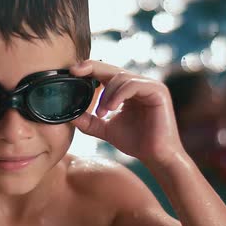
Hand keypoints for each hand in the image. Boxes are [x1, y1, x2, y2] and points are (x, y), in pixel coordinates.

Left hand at [70, 60, 184, 165]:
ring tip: (101, 113)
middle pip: (112, 68)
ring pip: (120, 77)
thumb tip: (68, 115)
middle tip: (75, 73)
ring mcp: (150, 85)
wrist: (155, 156)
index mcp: (127, 90)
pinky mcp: (158, 91)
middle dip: (92, 68)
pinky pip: (133, 84)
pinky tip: (111, 108)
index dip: (89, 69)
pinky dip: (118, 95)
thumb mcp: (105, 129)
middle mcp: (139, 84)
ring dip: (106, 94)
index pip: (106, 73)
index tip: (71, 71)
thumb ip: (88, 121)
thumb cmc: (135, 142)